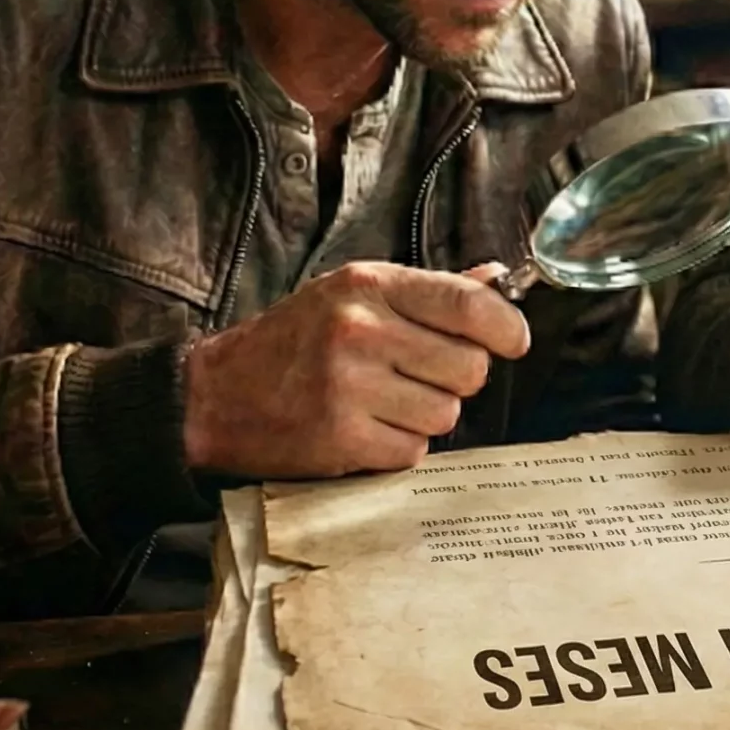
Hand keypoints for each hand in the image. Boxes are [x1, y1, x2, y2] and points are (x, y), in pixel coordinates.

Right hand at [182, 261, 529, 478]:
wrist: (217, 396)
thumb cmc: (295, 341)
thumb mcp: (353, 295)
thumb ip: (428, 290)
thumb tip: (497, 279)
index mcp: (369, 286)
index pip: (469, 304)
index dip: (506, 328)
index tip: (512, 342)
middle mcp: (360, 330)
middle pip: (469, 367)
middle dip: (455, 378)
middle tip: (417, 375)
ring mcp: (350, 386)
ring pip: (446, 414)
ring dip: (425, 416)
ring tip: (383, 402)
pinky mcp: (341, 438)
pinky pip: (413, 451)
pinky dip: (397, 446)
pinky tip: (364, 428)